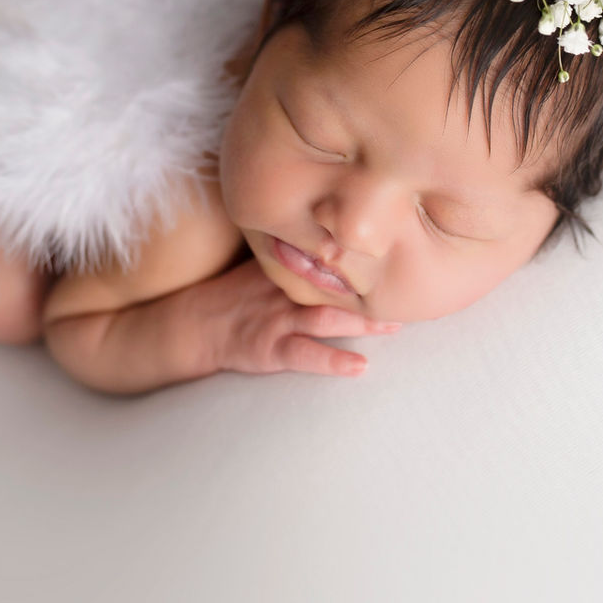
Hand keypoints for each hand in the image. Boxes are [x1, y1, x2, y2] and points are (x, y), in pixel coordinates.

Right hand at [195, 259, 401, 378]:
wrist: (193, 324)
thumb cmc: (234, 293)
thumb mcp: (263, 263)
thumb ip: (299, 253)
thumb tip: (340, 237)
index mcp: (287, 265)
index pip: (329, 254)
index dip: (363, 254)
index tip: (399, 250)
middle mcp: (285, 288)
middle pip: (334, 283)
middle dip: (373, 287)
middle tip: (408, 288)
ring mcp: (278, 319)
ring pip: (326, 317)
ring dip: (363, 322)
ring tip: (395, 325)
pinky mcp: (270, 348)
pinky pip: (305, 354)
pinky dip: (333, 360)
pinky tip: (360, 366)